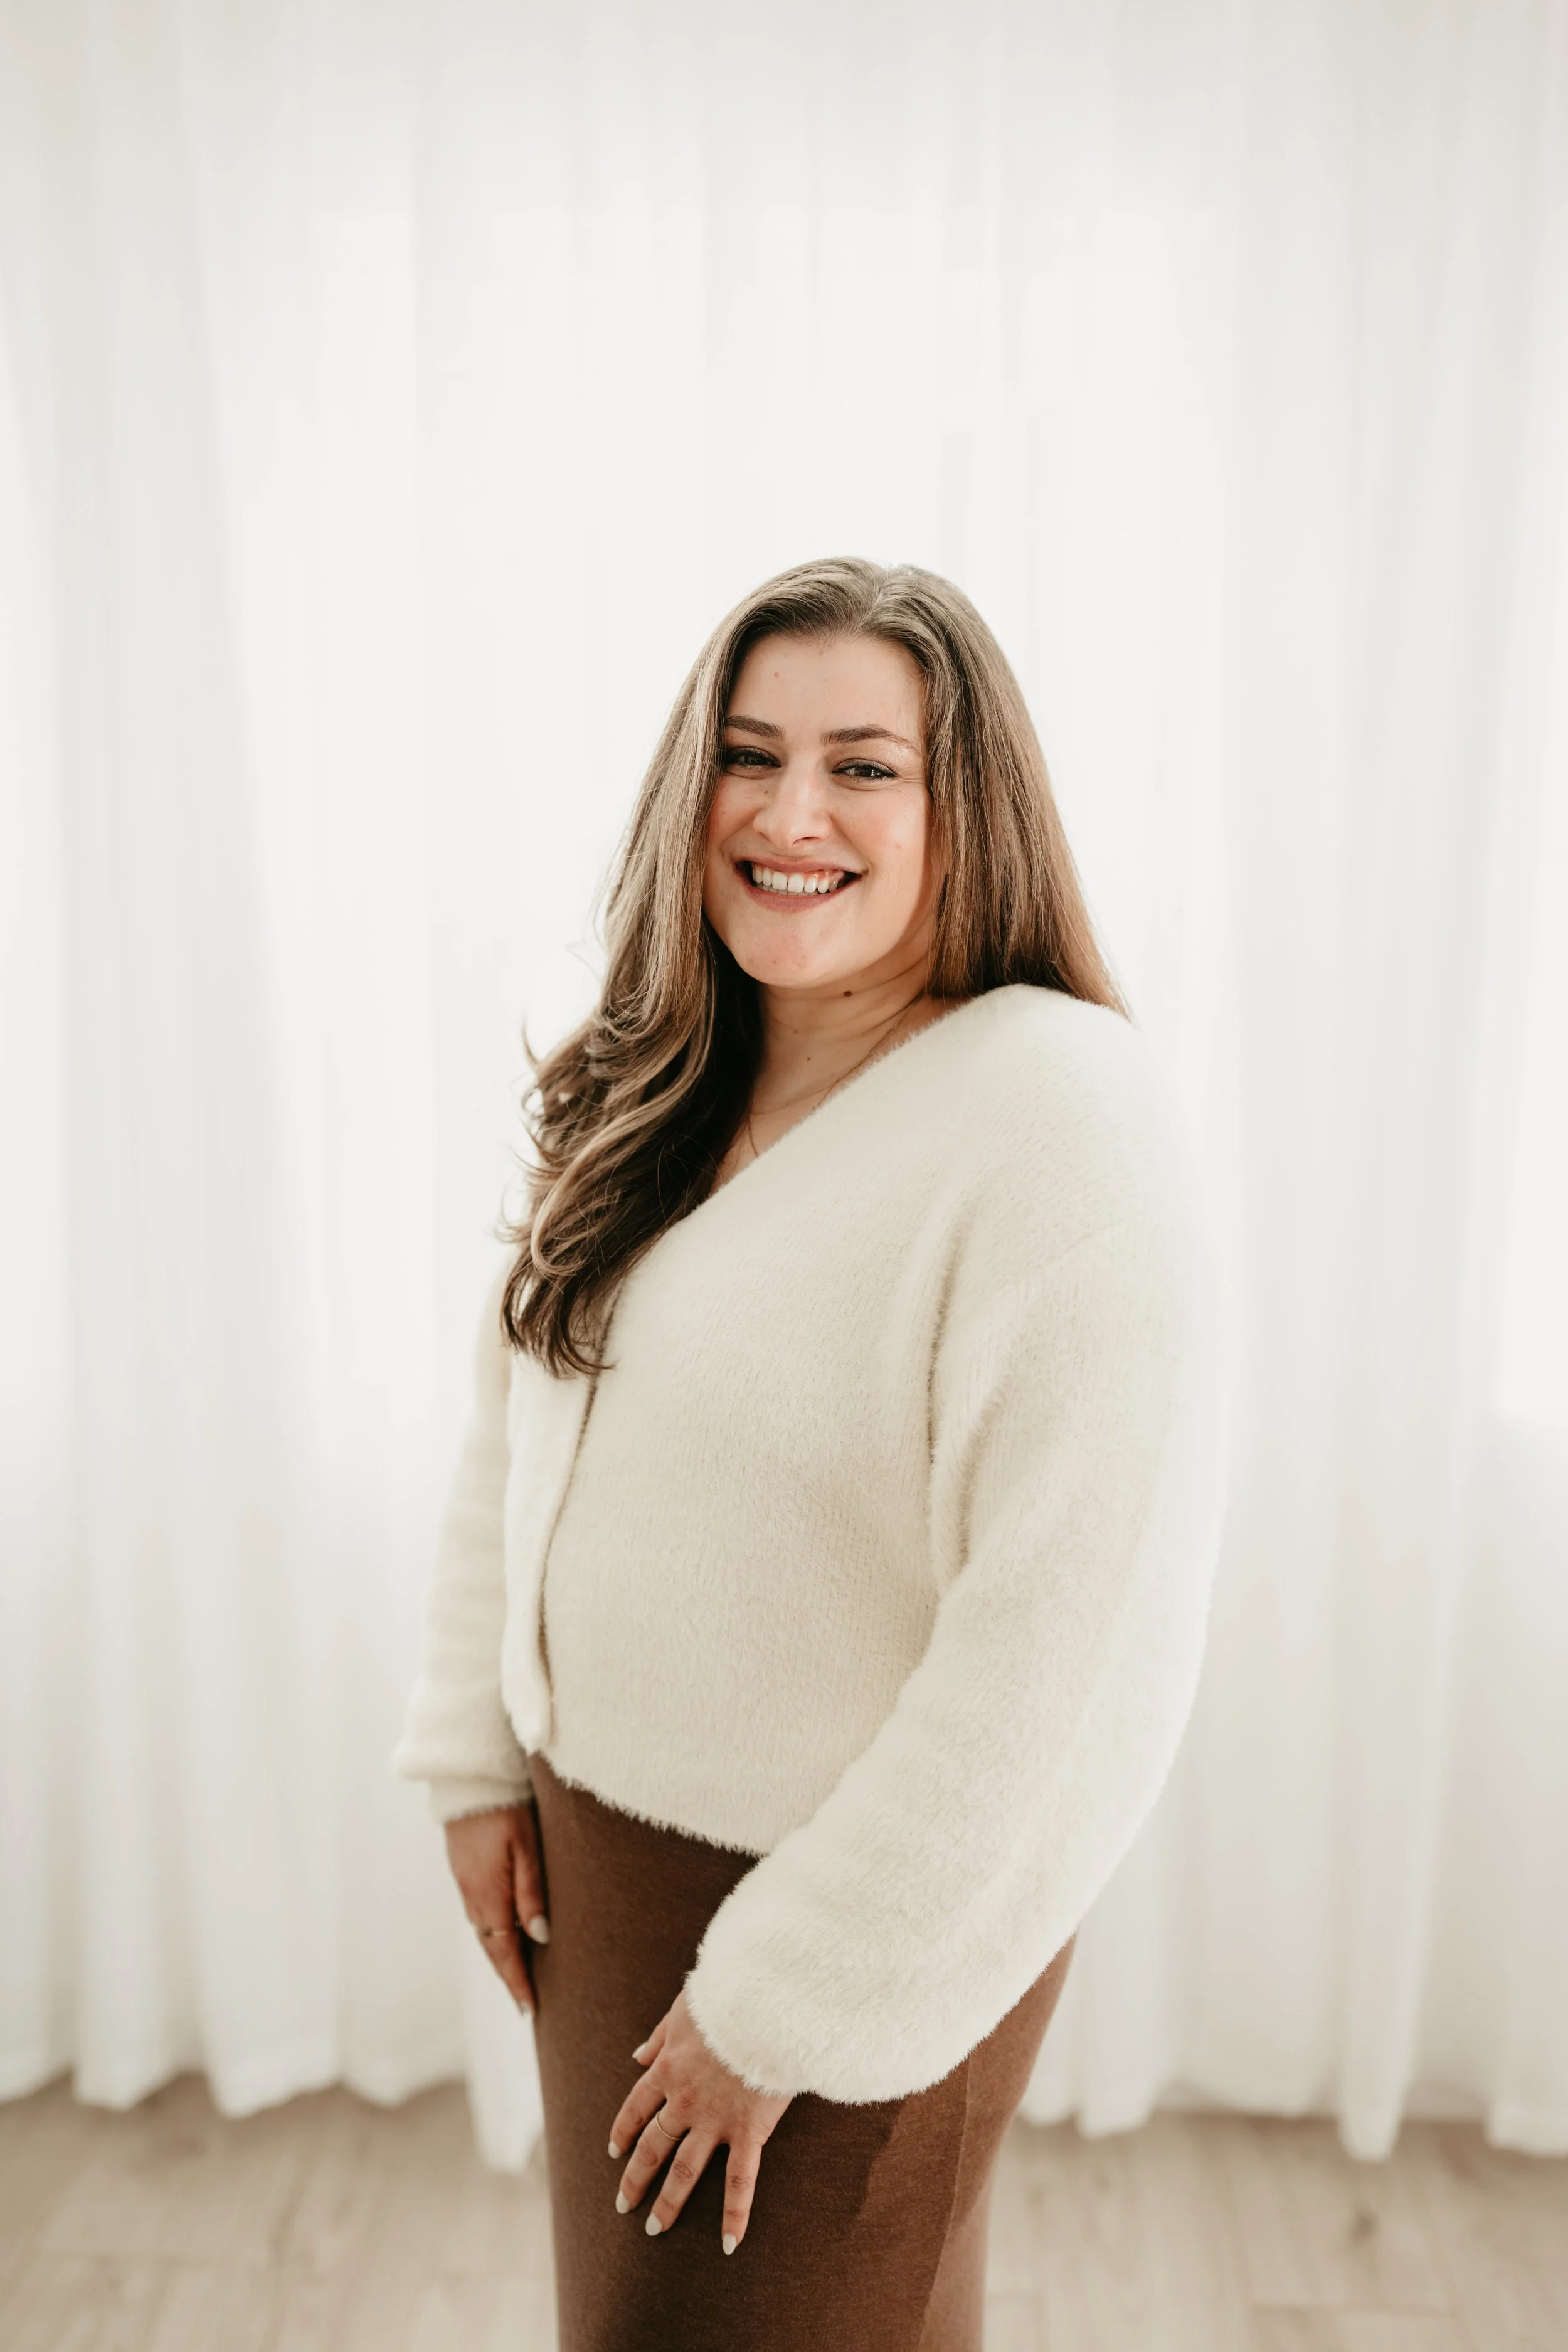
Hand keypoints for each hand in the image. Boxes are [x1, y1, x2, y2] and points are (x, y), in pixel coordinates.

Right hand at [443, 1803, 548, 2013]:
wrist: (469, 1778)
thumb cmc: (506, 1808)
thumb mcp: (527, 1847)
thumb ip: (531, 1892)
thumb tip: (539, 1937)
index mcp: (488, 1895)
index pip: (503, 1951)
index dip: (516, 1981)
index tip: (530, 2009)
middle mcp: (471, 1895)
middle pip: (491, 1948)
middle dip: (508, 1977)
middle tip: (526, 2005)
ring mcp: (464, 1883)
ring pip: (484, 1932)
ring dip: (500, 1957)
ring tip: (518, 1978)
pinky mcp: (463, 1871)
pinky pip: (479, 1914)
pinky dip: (492, 1934)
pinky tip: (504, 1936)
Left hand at [607, 1988, 791, 2253]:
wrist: (765, 2005)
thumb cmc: (727, 1998)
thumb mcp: (683, 2009)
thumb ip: (659, 2037)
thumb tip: (636, 2057)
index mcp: (667, 2069)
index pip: (636, 2108)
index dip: (623, 2132)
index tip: (614, 2152)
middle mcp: (683, 2101)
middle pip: (652, 2147)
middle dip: (635, 2177)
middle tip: (623, 2204)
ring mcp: (714, 2120)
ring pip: (684, 2170)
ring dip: (668, 2202)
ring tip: (655, 2227)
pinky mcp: (747, 2132)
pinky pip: (739, 2182)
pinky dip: (734, 2215)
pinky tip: (728, 2243)